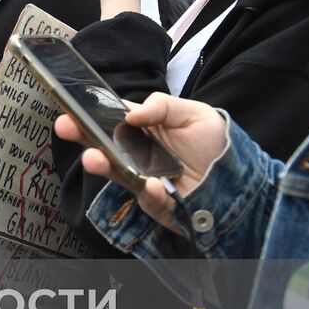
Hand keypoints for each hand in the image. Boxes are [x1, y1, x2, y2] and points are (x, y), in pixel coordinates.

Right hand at [57, 92, 228, 233]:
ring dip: (102, 165)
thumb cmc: (218, 145)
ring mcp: (142, 177)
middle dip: (82, 135)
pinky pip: (147, 198)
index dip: (91, 111)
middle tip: (65, 125)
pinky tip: (155, 185)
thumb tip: (130, 114)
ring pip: (115, 171)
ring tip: (92, 158)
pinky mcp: (154, 202)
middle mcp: (137, 152)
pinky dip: (150, 193)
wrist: (243, 184)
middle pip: (103, 143)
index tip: (73, 106)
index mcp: (144, 127)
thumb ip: (163, 106)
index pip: (112, 117)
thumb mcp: (196, 114)